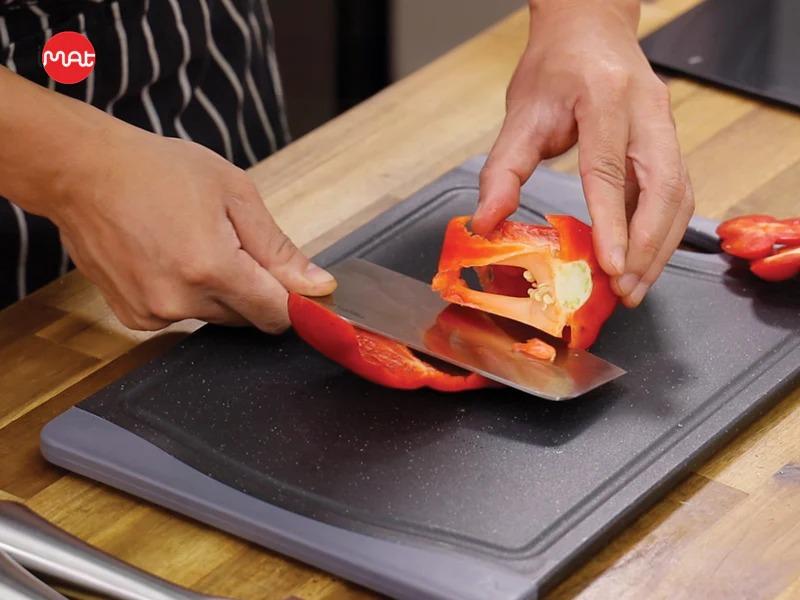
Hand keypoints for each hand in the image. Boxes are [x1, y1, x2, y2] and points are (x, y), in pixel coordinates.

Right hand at [52, 125, 335, 331]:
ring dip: (220, 290)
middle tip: (232, 242)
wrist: (83, 171)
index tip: (299, 285)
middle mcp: (181, 300)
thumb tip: (319, 286)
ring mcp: (153, 313)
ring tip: (193, 243)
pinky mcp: (134, 318)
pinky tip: (169, 258)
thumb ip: (279, 248)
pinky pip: (183, 316)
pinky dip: (188, 294)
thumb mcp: (234, 193)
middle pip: (248, 317)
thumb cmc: (157, 170)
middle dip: (254, 287)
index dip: (294, 301)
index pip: (277, 313)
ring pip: (216, 316)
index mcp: (212, 268)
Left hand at [473, 0, 693, 306]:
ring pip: (679, 194)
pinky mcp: (670, 141)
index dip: (614, 223)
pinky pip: (676, 192)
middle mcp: (647, 110)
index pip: (611, 170)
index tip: (612, 266)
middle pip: (664, 187)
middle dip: (648, 246)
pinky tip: (643, 258)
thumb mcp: (521, 114)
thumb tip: (486, 223)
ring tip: (635, 285)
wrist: (589, 30)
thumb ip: (503, 170)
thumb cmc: (555, 68)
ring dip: (660, 246)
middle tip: (627, 290)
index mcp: (605, 98)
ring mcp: (666, 125)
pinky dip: (661, 231)